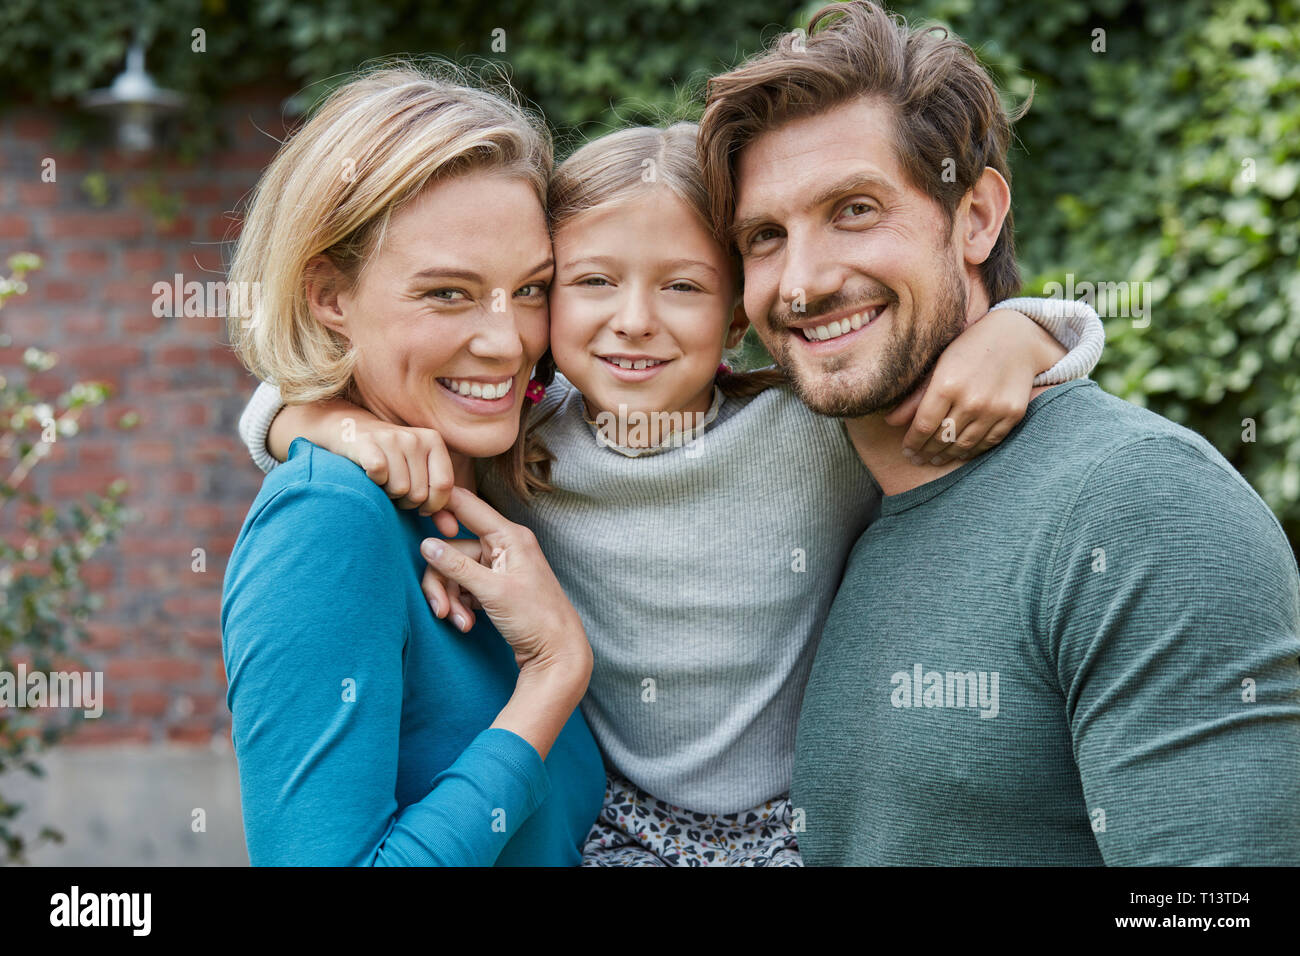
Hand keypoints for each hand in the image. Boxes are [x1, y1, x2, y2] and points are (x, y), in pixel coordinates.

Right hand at [344, 421, 457, 532]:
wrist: (352, 431)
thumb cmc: (392, 460)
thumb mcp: (419, 476)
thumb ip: (438, 505)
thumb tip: (451, 532)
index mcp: (434, 441)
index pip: (444, 485)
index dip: (433, 505)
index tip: (420, 507)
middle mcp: (416, 437)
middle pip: (419, 493)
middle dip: (406, 502)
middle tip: (395, 491)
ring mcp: (392, 438)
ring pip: (399, 489)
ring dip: (388, 494)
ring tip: (384, 483)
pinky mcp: (367, 443)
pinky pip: (379, 475)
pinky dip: (373, 482)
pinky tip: (370, 475)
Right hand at [419, 487, 590, 679]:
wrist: (557, 653)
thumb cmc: (536, 619)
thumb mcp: (493, 591)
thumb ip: (457, 566)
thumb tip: (426, 545)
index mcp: (509, 536)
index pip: (466, 505)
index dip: (440, 506)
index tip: (416, 511)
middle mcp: (503, 546)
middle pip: (453, 549)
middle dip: (442, 581)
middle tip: (440, 610)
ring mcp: (498, 567)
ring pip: (455, 571)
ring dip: (450, 598)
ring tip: (460, 623)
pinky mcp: (494, 587)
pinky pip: (464, 586)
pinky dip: (459, 605)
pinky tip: (466, 624)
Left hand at [885, 308, 1064, 464]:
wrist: (1015, 338)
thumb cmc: (968, 349)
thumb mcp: (938, 366)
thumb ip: (914, 397)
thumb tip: (890, 422)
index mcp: (946, 384)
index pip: (923, 426)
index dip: (912, 443)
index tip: (906, 450)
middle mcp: (971, 399)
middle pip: (942, 438)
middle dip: (926, 452)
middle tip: (917, 459)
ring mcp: (994, 409)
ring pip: (964, 445)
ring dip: (947, 456)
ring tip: (935, 459)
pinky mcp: (1013, 414)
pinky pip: (988, 442)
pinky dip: (972, 451)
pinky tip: (961, 453)